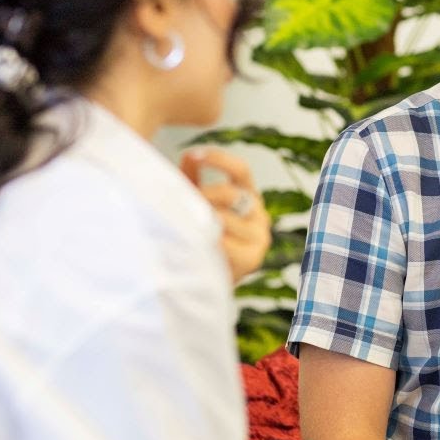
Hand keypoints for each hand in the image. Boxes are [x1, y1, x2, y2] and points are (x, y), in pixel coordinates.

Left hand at [180, 148, 271, 281]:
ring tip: (183, 225)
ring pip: (224, 218)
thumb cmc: (200, 239)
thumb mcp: (197, 206)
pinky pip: (224, 243)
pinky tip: (194, 243)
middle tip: (180, 202)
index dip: (218, 159)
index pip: (240, 170)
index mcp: (248, 197)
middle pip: (229, 194)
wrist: (204, 284)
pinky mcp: (252, 259)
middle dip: (201, 195)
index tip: (194, 154)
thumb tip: (189, 155)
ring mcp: (259, 237)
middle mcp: (259, 214)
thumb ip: (194, 180)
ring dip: (200, 220)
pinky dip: (206, 241)